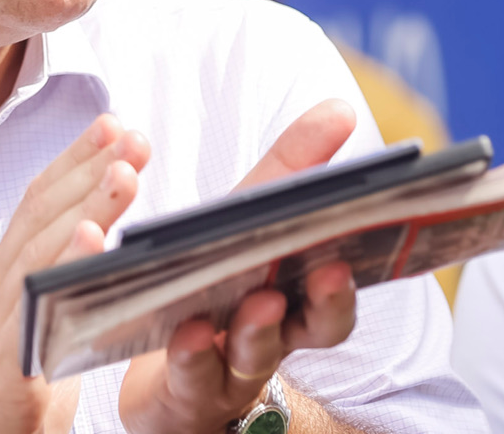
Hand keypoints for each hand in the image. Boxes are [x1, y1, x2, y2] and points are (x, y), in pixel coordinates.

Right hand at [0, 114, 151, 433]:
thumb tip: (109, 236)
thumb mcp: (38, 320)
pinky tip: (94, 241)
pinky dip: (63, 268)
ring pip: (40, 250)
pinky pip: (33, 309)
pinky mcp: (2, 365)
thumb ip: (63, 280)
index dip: (75, 160)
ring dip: (86, 204)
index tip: (113, 125)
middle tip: (132, 134)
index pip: (40, 203)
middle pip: (42, 214)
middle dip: (89, 168)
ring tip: (125, 171)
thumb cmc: (10, 392)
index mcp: (6, 273)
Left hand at [119, 101, 361, 433]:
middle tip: (324, 275)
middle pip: (310, 330)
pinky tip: (181, 329)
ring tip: (253, 302)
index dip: (344, 284)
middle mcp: (275, 340)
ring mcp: (231, 371)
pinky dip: (187, 354)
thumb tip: (340, 108)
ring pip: (252, 359)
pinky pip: (189, 379)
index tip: (344, 259)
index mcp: (295, 300)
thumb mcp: (247, 218)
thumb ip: (292, 167)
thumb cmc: (215, 282)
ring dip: (255, 331)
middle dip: (321, 305)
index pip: (335, 296)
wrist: (159, 363)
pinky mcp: (183, 394)